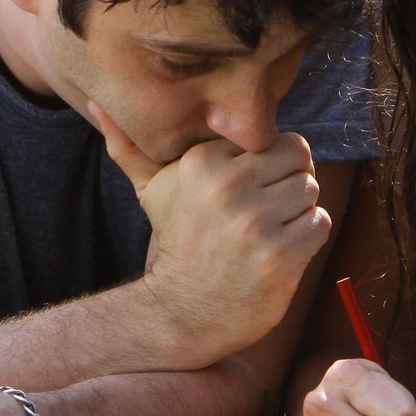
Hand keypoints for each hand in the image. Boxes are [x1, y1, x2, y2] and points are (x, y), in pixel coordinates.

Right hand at [93, 102, 330, 366]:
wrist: (182, 311)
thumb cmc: (176, 241)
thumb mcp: (151, 190)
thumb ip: (129, 145)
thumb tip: (96, 104)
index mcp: (204, 162)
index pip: (276, 138)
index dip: (271, 163)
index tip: (250, 188)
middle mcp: (229, 187)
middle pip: (300, 160)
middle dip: (289, 183)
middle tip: (267, 208)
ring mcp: (255, 222)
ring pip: (311, 191)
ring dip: (299, 212)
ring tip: (271, 229)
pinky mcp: (280, 254)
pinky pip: (319, 223)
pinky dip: (308, 237)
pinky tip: (281, 249)